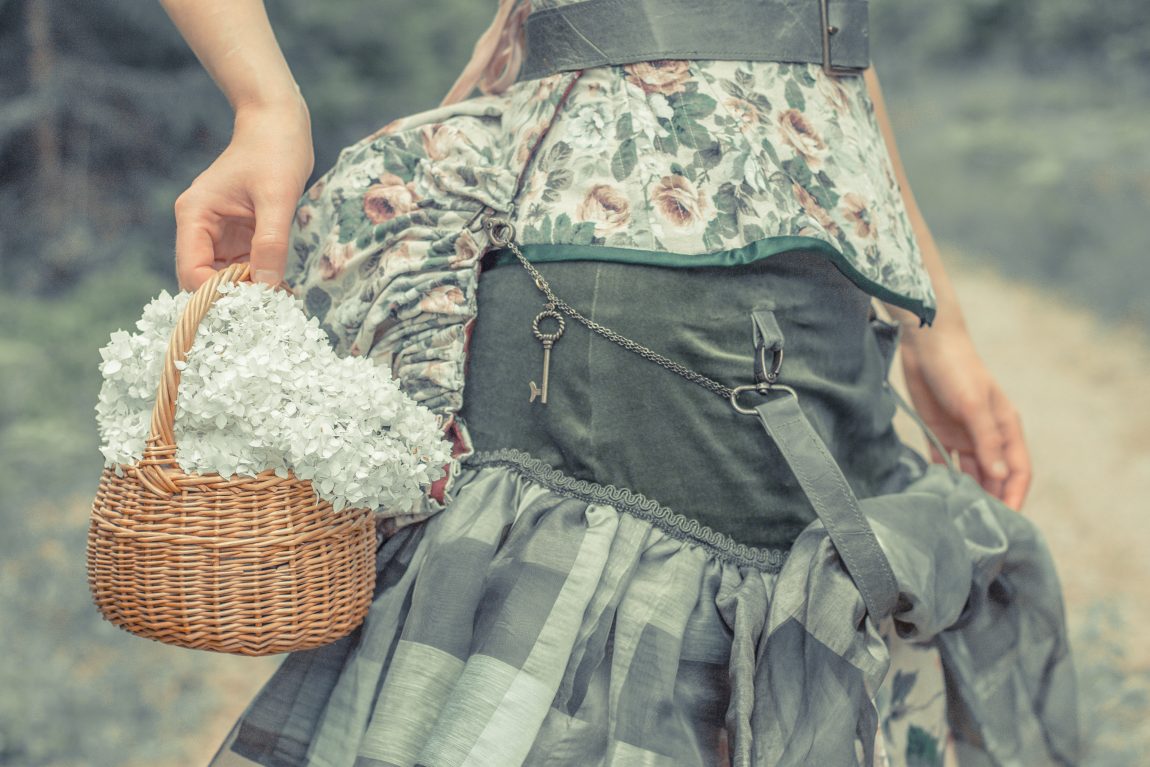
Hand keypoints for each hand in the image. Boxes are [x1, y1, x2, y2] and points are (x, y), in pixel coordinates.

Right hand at [173, 97, 313, 289]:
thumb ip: (270, 243)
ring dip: (248, 290)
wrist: (279, 125)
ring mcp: (218, 233)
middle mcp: (199, 227)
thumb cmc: (274, 151)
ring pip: (224, 277)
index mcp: (194, 216)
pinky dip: (259, 278)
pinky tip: (280, 285)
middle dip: (232, 295)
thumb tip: (265, 286)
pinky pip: (243, 266)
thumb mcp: (276, 198)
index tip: (250, 304)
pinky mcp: (238, 235)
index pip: (191, 271)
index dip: (216, 294)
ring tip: (278, 298)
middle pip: (204, 279)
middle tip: (268, 306)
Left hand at [898, 325, 1030, 509]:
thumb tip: (999, 475)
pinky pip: (943, 462)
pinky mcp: (938, 431)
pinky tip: (936, 496)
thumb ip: (986, 441)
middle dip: (990, 501)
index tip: (1009, 524)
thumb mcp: (974, 405)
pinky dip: (942, 478)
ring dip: (966, 493)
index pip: (1017, 471)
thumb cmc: (957, 368)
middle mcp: (986, 435)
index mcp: (1005, 428)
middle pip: (993, 477)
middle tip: (979, 530)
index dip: (1014, 496)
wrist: (926, 342)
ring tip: (956, 519)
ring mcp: (962, 435)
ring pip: (968, 473)